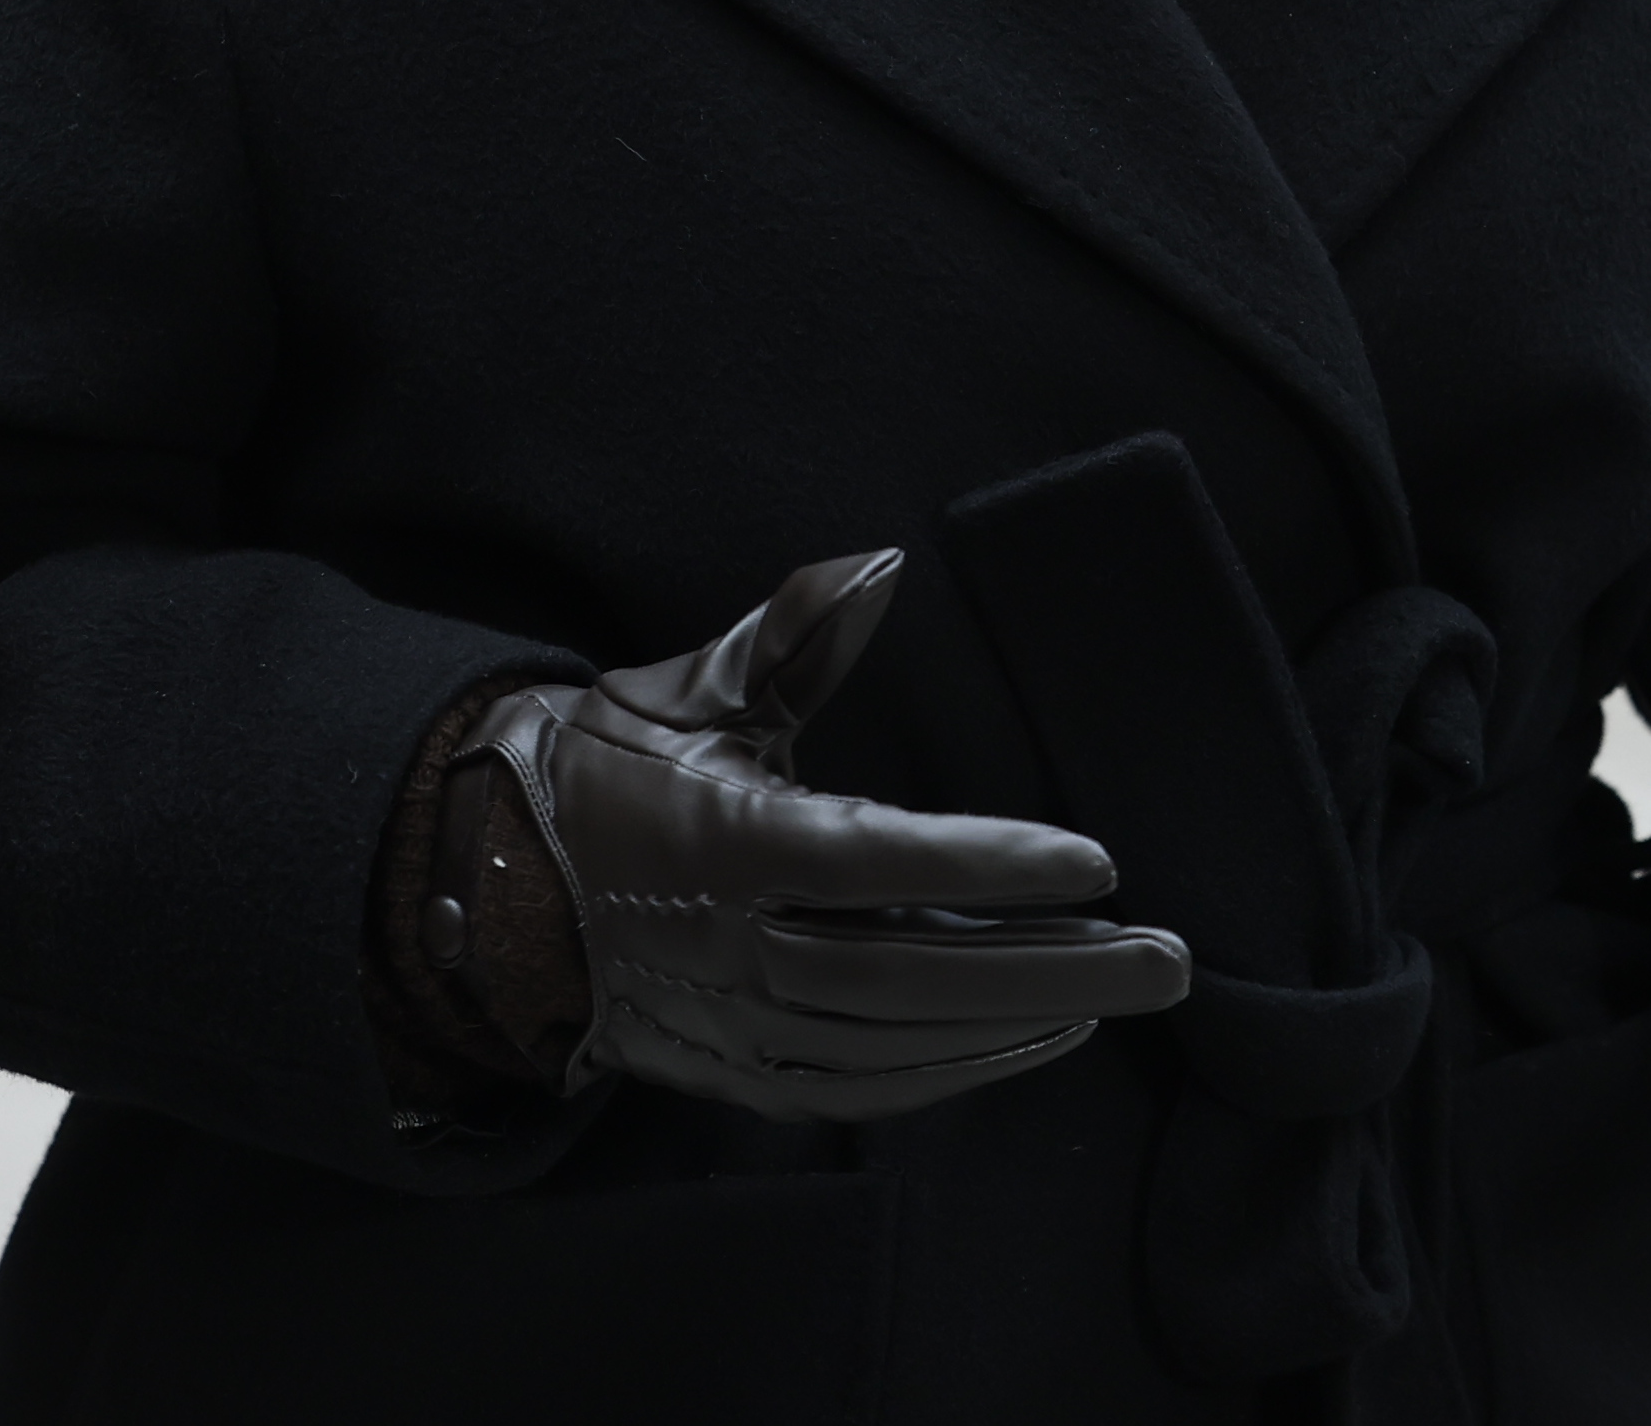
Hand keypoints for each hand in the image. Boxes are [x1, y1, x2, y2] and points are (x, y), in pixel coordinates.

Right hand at [477, 548, 1191, 1120]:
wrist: (483, 883)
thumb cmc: (603, 768)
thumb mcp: (687, 687)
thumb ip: (794, 633)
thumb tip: (883, 564)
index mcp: (725, 841)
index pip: (879, 861)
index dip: (990, 864)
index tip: (1097, 861)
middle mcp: (734, 948)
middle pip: (915, 975)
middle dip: (1053, 968)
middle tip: (1167, 957)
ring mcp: (734, 1023)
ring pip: (900, 1043)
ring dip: (1021, 1021)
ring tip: (1123, 987)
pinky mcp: (736, 1072)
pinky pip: (863, 1086)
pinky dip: (956, 1071)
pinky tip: (1035, 1037)